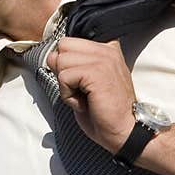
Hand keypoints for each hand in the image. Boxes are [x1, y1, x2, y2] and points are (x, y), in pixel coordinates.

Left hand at [47, 37, 134, 153]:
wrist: (123, 132)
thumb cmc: (105, 113)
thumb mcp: (85, 83)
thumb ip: (72, 65)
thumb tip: (51, 56)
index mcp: (107, 49)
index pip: (69, 42)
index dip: (67, 64)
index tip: (82, 84)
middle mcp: (107, 50)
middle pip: (63, 47)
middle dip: (64, 72)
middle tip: (81, 90)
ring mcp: (103, 59)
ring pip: (61, 61)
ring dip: (66, 85)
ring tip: (84, 97)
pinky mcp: (96, 72)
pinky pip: (64, 77)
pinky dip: (68, 95)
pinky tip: (84, 103)